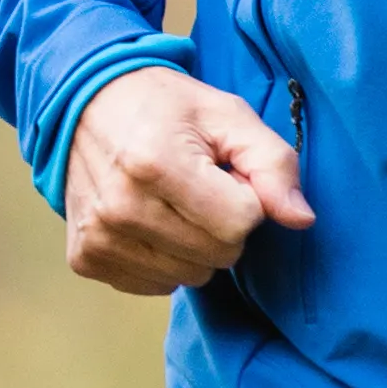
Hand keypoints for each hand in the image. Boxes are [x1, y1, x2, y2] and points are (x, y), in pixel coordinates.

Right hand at [62, 66, 312, 293]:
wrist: (84, 102)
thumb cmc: (166, 108)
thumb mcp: (227, 115)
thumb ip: (273, 163)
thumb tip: (301, 219)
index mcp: (156, 165)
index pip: (241, 223)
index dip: (245, 197)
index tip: (222, 172)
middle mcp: (121, 208)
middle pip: (219, 255)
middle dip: (223, 224)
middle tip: (199, 186)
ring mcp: (99, 238)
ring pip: (192, 276)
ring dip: (195, 245)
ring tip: (173, 203)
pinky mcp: (86, 258)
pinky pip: (157, 285)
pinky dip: (164, 259)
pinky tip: (149, 222)